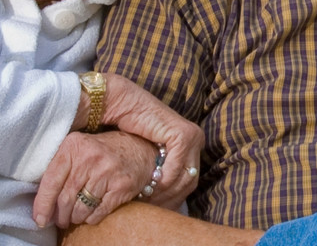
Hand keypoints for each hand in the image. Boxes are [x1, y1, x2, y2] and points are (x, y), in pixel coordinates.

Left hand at [34, 131, 157, 227]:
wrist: (140, 148)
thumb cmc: (103, 151)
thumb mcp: (80, 148)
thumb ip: (62, 166)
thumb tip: (42, 200)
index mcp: (74, 145)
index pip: (51, 179)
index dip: (42, 203)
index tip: (39, 219)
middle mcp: (90, 158)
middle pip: (65, 198)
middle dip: (59, 215)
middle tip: (59, 220)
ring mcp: (107, 172)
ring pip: (80, 208)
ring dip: (74, 218)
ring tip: (74, 217)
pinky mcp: (121, 187)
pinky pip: (98, 213)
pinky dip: (90, 219)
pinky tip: (90, 215)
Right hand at [98, 73, 204, 203]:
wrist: (120, 104)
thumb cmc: (128, 130)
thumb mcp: (146, 157)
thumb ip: (155, 174)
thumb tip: (158, 205)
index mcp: (190, 145)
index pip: (188, 181)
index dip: (172, 200)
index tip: (156, 213)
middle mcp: (196, 139)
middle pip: (189, 182)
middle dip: (169, 200)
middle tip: (151, 212)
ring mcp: (193, 136)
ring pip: (184, 178)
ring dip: (165, 193)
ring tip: (147, 203)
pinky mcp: (184, 135)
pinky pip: (176, 168)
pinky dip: (163, 181)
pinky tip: (147, 188)